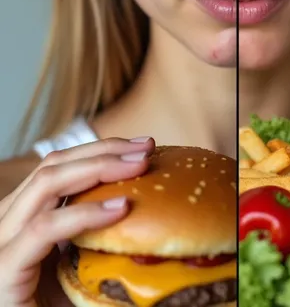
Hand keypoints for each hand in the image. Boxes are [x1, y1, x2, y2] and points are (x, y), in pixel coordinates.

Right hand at [0, 136, 154, 305]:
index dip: (99, 149)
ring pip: (47, 183)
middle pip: (53, 164)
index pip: (59, 165)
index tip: (142, 146)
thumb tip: (147, 215)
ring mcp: (1, 242)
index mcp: (22, 216)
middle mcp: (7, 222)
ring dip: (99, 167)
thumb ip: (97, 239)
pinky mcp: (4, 270)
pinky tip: (120, 209)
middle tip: (148, 146)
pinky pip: (45, 229)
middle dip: (104, 150)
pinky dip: (85, 214)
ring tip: (139, 165)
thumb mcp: (78, 267)